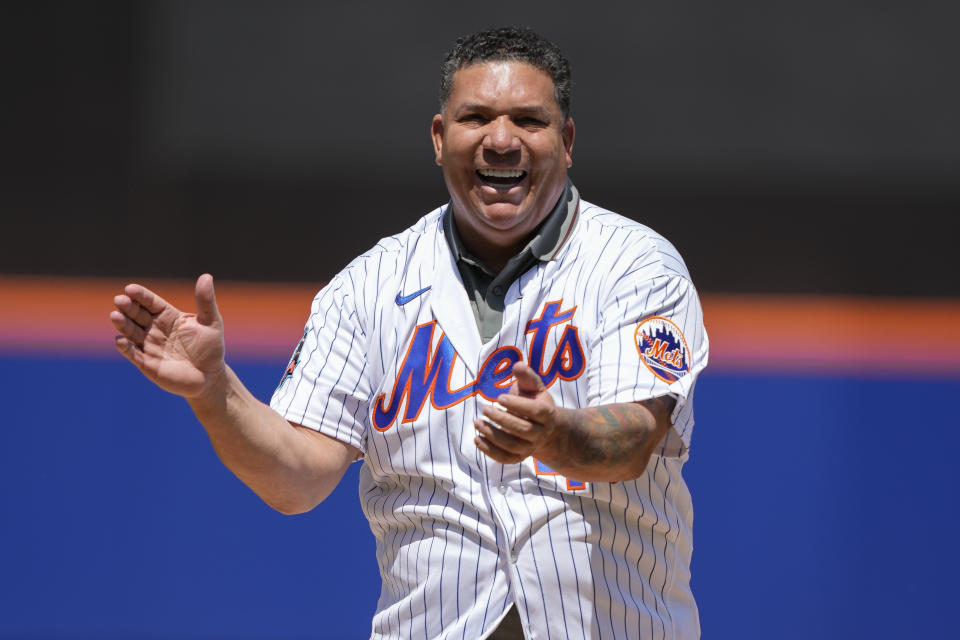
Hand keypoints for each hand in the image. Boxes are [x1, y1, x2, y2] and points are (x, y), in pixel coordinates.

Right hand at [110, 273, 225, 398]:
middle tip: (120, 300)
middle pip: (137, 315)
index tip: (130, 288)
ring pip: (131, 332)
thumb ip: (205, 301)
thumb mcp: (211, 322)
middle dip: (128, 308)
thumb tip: (206, 276)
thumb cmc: (210, 347)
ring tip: (116, 315)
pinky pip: (133, 354)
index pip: (151, 303)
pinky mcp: (147, 363)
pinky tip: (120, 340)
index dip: (141, 296)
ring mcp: (149, 346)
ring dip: (123, 324)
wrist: (209, 376)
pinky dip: (125, 348)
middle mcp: (155, 329)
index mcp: (168, 316)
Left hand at [474, 362, 560, 463]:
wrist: (544, 430)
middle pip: (523, 430)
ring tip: (477, 422)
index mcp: (547, 414)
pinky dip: (489, 451)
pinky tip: (477, 438)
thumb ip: (526, 376)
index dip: (518, 405)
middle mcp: (541, 433)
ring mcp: (530, 447)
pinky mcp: (519, 457)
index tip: (499, 398)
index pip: (536, 411)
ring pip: (512, 446)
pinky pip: (505, 458)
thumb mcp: (534, 388)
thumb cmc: (534, 403)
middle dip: (502, 420)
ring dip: (492, 435)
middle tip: (485, 409)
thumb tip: (518, 365)